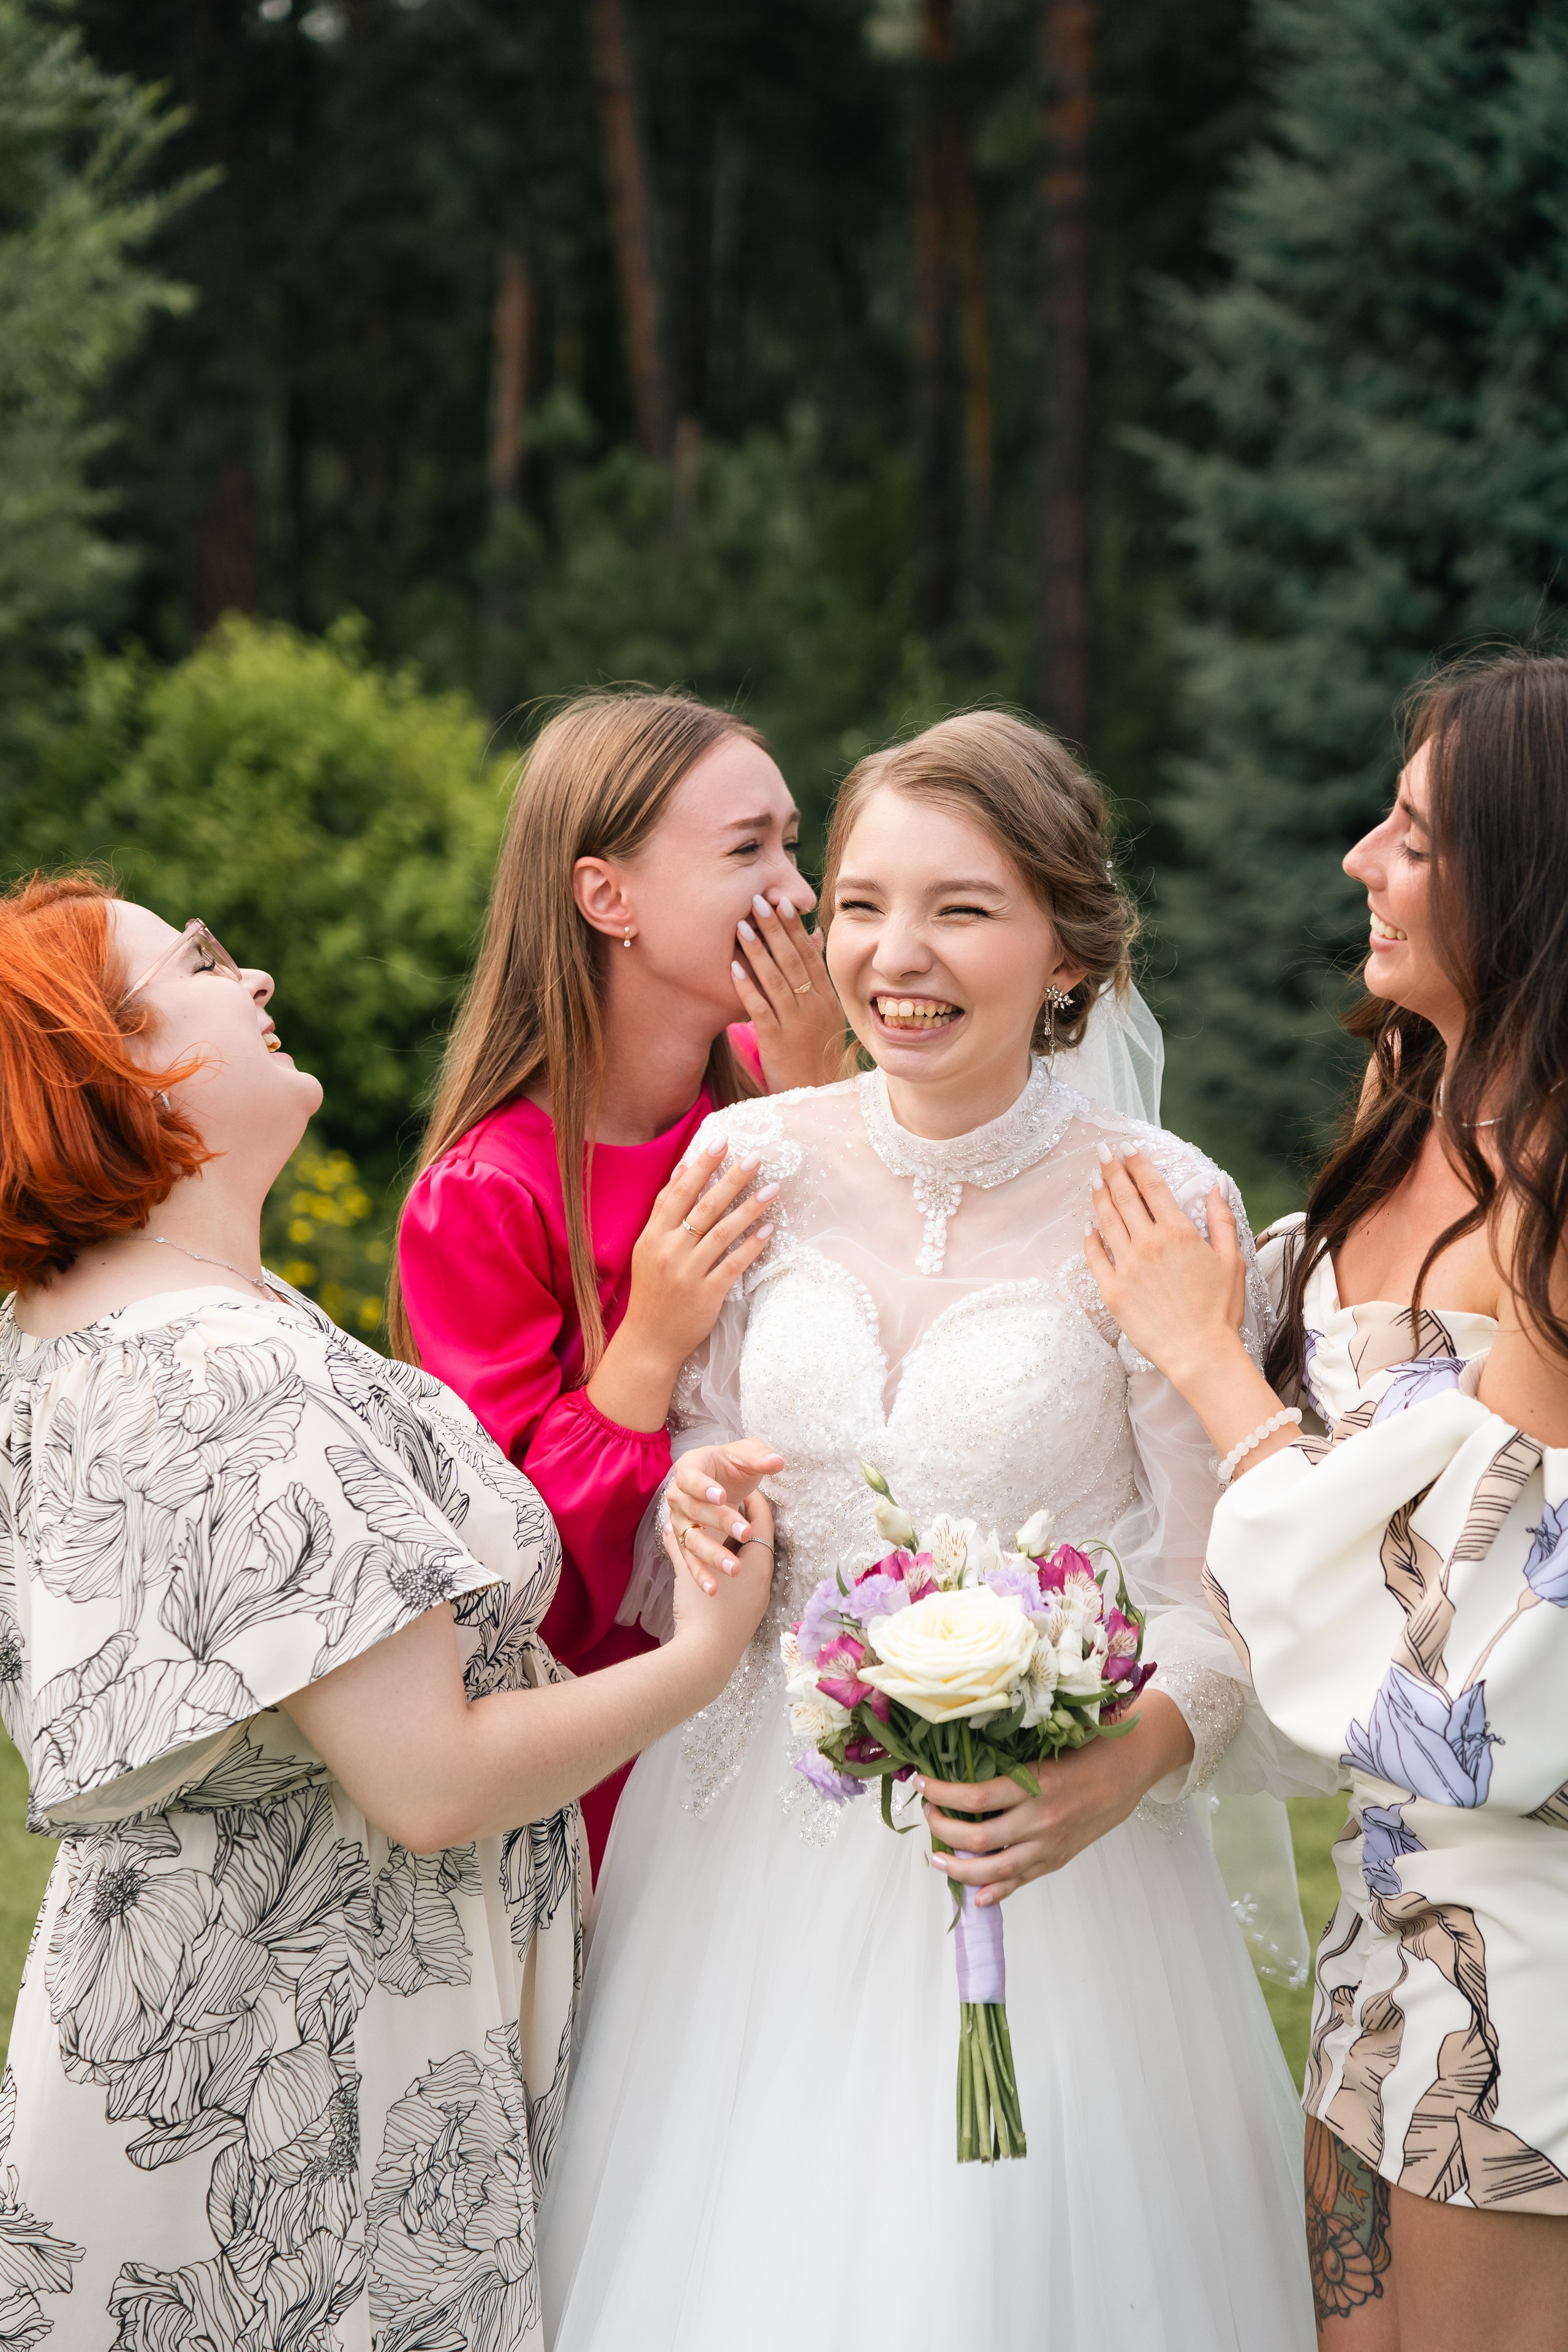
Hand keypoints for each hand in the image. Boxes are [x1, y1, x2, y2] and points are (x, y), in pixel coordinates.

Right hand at [588, 1143, 776, 1431]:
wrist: (648, 1341)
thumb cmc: (651, 1291)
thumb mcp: (648, 1247)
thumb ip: (664, 1210)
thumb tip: (682, 1170)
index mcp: (652, 1236)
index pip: (678, 1193)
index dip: (700, 1166)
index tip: (721, 1141)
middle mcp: (669, 1251)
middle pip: (704, 1208)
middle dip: (731, 1179)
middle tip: (756, 1157)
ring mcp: (687, 1273)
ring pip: (722, 1233)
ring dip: (749, 1209)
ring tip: (772, 1189)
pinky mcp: (706, 1294)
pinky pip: (732, 1265)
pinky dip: (750, 1247)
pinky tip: (768, 1231)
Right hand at [667, 1439, 785, 1588]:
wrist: (720, 1484)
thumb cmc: (732, 1467)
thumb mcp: (746, 1455)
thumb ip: (759, 1456)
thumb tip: (777, 1462)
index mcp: (690, 1468)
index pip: (690, 1477)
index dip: (703, 1487)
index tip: (721, 1496)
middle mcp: (679, 1495)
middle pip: (694, 1511)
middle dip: (719, 1522)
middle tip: (744, 1532)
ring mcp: (680, 1521)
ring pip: (693, 1540)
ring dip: (712, 1554)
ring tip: (733, 1568)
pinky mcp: (685, 1543)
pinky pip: (690, 1561)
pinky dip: (701, 1575)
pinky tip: (713, 1589)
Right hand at [667, 1485, 775, 1689]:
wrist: (705, 1660)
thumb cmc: (702, 1610)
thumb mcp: (687, 1571)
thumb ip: (679, 1546)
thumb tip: (668, 1526)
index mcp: (759, 1563)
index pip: (764, 1521)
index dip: (755, 1501)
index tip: (744, 1485)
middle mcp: (763, 1579)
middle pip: (760, 1541)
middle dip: (747, 1521)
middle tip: (732, 1503)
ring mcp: (757, 1599)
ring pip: (752, 1561)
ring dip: (739, 1545)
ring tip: (722, 1529)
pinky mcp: (746, 1614)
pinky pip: (745, 1580)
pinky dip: (733, 1565)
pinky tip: (716, 1565)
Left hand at [731, 891, 842, 1091]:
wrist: (818, 1095)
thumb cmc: (817, 1052)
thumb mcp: (825, 1012)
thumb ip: (817, 975)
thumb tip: (813, 936)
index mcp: (827, 997)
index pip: (809, 954)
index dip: (794, 927)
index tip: (781, 901)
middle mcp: (814, 1006)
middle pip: (792, 960)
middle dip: (774, 929)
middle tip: (757, 900)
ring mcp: (797, 1023)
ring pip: (776, 980)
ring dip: (757, 951)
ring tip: (741, 926)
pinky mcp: (778, 1041)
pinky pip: (760, 1009)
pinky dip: (747, 987)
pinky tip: (733, 968)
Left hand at [919, 1693, 1193, 1904]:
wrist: (1131, 1768)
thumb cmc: (1088, 1750)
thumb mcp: (1045, 1750)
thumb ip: (1010, 1766)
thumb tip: (965, 1771)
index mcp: (1034, 1785)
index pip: (974, 1796)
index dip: (940, 1793)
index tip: (919, 1784)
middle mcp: (1039, 1820)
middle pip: (976, 1837)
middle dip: (942, 1830)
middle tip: (929, 1817)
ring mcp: (1049, 1845)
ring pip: (994, 1869)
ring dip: (959, 1868)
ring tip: (938, 1860)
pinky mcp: (1058, 1860)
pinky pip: (1021, 1881)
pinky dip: (997, 1891)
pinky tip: (977, 1896)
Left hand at [1084, 1146, 1247, 1390]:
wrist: (1200, 1354)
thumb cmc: (1220, 1310)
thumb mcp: (1232, 1260)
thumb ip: (1221, 1219)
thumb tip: (1217, 1184)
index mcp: (1178, 1233)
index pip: (1152, 1187)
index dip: (1138, 1163)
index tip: (1128, 1148)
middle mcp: (1148, 1244)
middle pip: (1124, 1197)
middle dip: (1112, 1171)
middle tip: (1102, 1153)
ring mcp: (1126, 1266)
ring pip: (1106, 1221)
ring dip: (1099, 1196)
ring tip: (1094, 1179)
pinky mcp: (1111, 1290)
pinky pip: (1094, 1257)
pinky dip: (1089, 1238)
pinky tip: (1088, 1225)